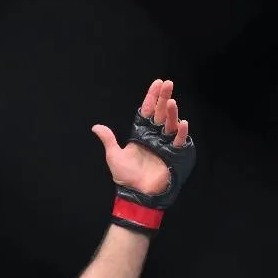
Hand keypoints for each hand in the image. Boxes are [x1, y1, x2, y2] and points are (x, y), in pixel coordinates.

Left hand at [92, 79, 189, 195]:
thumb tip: (96, 126)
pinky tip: (181, 123)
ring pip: (170, 124)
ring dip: (172, 113)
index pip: (147, 111)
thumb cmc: (126, 176)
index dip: (152, 97)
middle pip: (160, 113)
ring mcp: (165, 144)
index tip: (157, 83)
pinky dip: (181, 133)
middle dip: (164, 98)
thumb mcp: (114, 156)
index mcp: (141, 134)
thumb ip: (108, 139)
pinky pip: (179, 141)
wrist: (136, 194)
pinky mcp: (174, 155)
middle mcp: (154, 136)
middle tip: (168, 84)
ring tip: (171, 102)